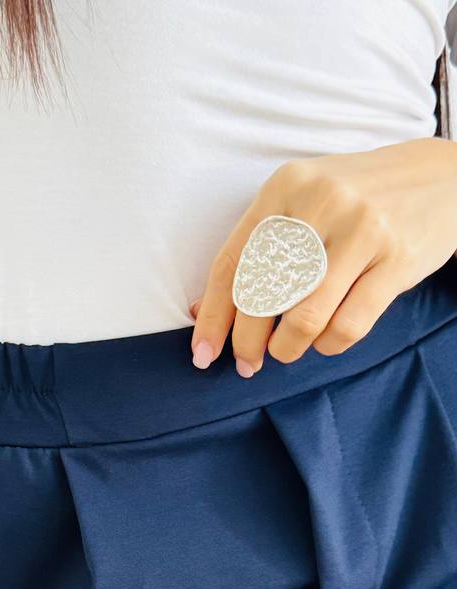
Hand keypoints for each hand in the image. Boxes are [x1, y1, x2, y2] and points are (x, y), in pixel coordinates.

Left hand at [189, 137, 456, 374]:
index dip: (213, 317)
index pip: (233, 264)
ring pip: (303, 318)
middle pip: (262, 295)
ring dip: (288, 348)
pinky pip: (347, 326)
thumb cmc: (355, 202)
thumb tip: (202, 311)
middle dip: (248, 343)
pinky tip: (327, 339)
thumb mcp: (302, 205)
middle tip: (247, 364)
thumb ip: (256, 250)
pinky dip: (329, 345)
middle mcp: (321, 201)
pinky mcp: (397, 259)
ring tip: (288, 350)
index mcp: (286, 186)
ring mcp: (362, 229)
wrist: (438, 177)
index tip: (202, 355)